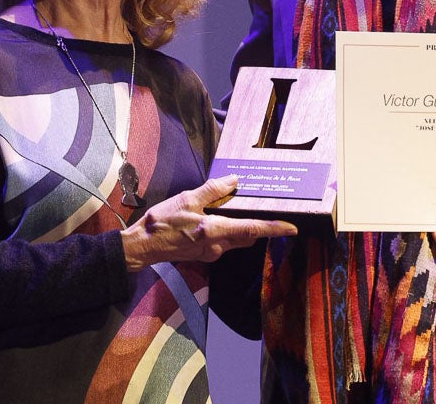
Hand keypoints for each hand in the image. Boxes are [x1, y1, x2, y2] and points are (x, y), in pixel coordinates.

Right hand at [120, 176, 296, 270]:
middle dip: (259, 226)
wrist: (142, 247)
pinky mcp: (202, 253)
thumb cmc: (162, 223)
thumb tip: (233, 181)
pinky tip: (219, 217)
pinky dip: (227, 230)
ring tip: (242, 209)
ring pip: (235, 239)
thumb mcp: (186, 199)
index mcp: (215, 231)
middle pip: (247, 236)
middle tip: (268, 211)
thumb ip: (212, 190)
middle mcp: (217, 246)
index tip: (292, 229)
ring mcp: (210, 252)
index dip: (274, 229)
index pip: (252, 230)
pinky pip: (223, 242)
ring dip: (242, 227)